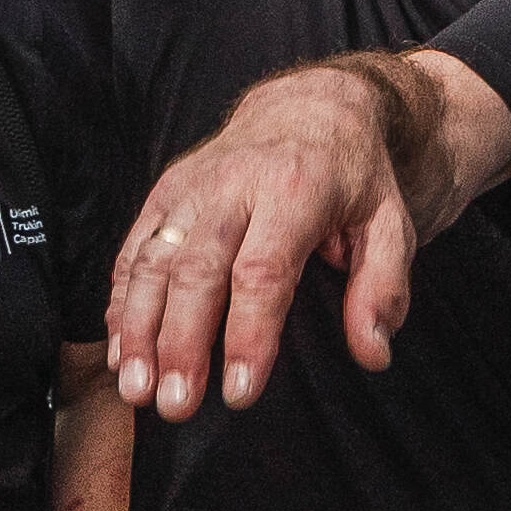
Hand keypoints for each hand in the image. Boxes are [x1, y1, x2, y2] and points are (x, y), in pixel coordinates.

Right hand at [103, 61, 412, 421]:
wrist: (311, 105)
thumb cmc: (352, 176)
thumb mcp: (391, 223)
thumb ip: (382, 287)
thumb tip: (372, 352)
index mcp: (295, 189)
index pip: (262, 271)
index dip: (247, 334)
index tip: (240, 392)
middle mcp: (234, 184)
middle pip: (196, 270)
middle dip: (181, 343)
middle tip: (176, 405)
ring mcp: (192, 187)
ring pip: (153, 261)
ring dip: (139, 329)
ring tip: (137, 390)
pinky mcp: (165, 193)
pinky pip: (134, 249)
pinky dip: (120, 303)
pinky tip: (120, 352)